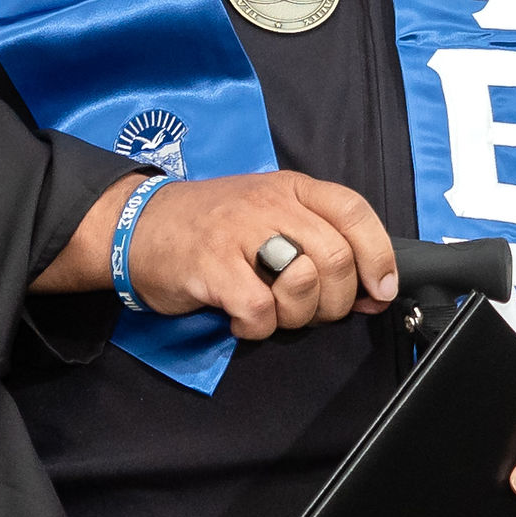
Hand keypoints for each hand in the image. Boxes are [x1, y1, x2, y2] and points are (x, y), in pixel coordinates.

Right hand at [39, 169, 397, 338]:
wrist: (137, 224)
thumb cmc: (211, 226)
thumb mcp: (269, 216)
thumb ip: (319, 245)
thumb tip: (373, 293)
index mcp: (291, 188)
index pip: (354, 211)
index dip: (378, 256)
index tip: (379, 291)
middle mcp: (269, 203)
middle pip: (336, 257)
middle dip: (334, 301)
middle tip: (310, 312)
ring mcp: (239, 232)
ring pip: (304, 283)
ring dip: (297, 316)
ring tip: (273, 312)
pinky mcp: (211, 265)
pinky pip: (260, 310)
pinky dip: (258, 328)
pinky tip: (243, 321)